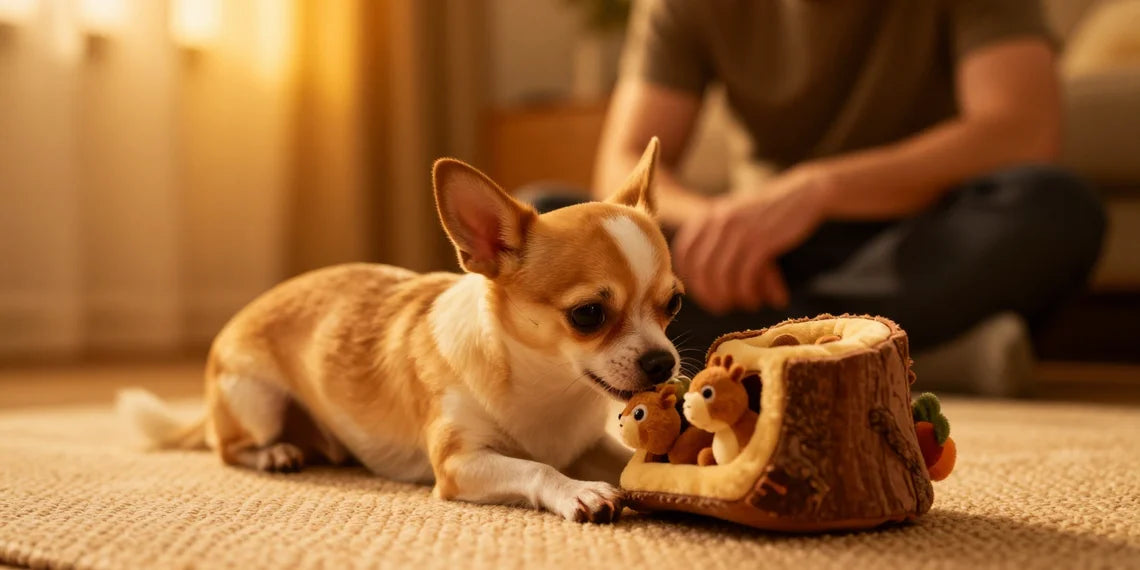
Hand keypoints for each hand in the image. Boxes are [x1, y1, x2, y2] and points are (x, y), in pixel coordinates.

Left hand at [672, 167, 832, 313]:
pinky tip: (755, 300)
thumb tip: (699, 280)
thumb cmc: (766, 213)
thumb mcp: (732, 216)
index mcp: (707, 215)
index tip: (701, 293)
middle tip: (721, 307)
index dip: (689, 278)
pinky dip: (748, 293)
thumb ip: (712, 238)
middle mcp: (719, 221)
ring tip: (742, 304)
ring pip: (722, 275)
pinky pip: (745, 276)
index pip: (683, 254)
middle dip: (709, 294)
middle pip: (700, 269)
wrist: (803, 194)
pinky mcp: (762, 241)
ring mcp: (739, 231)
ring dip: (730, 297)